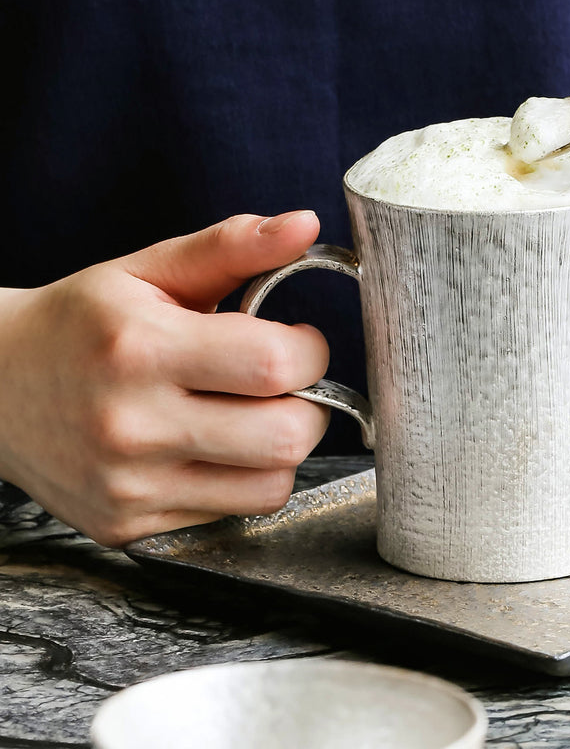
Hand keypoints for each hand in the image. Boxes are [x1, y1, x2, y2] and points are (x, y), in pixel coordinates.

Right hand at [0, 211, 330, 545]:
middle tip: (283, 387)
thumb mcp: (147, 271)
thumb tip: (306, 224)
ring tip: (249, 417)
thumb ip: (232, 247)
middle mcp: (131, 424)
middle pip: (287, 436)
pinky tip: (208, 449)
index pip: (275, 364)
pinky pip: (231, 512)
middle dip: (309, 406)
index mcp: (139, 346)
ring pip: (272, 486)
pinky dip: (239, 480)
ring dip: (281, 450)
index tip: (298, 342)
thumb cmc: (80, 324)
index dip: (310, 352)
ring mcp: (128, 484)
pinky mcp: (126, 524)